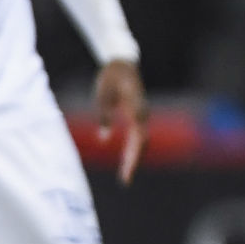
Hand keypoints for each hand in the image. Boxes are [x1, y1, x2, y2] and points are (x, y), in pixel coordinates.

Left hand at [94, 58, 147, 184]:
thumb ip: (104, 116)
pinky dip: (134, 148)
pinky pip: (139, 135)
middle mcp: (142, 114)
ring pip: (142, 141)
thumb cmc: (110, 77)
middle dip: (134, 163)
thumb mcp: (102, 95)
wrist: (123, 62)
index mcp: (135, 109)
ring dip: (135, 157)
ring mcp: (142, 115)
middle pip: (142, 143)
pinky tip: (128, 159)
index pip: (138, 139)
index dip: (133, 157)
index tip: (126, 172)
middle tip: (125, 181)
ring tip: (126, 174)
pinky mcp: (138, 115)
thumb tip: (104, 139)